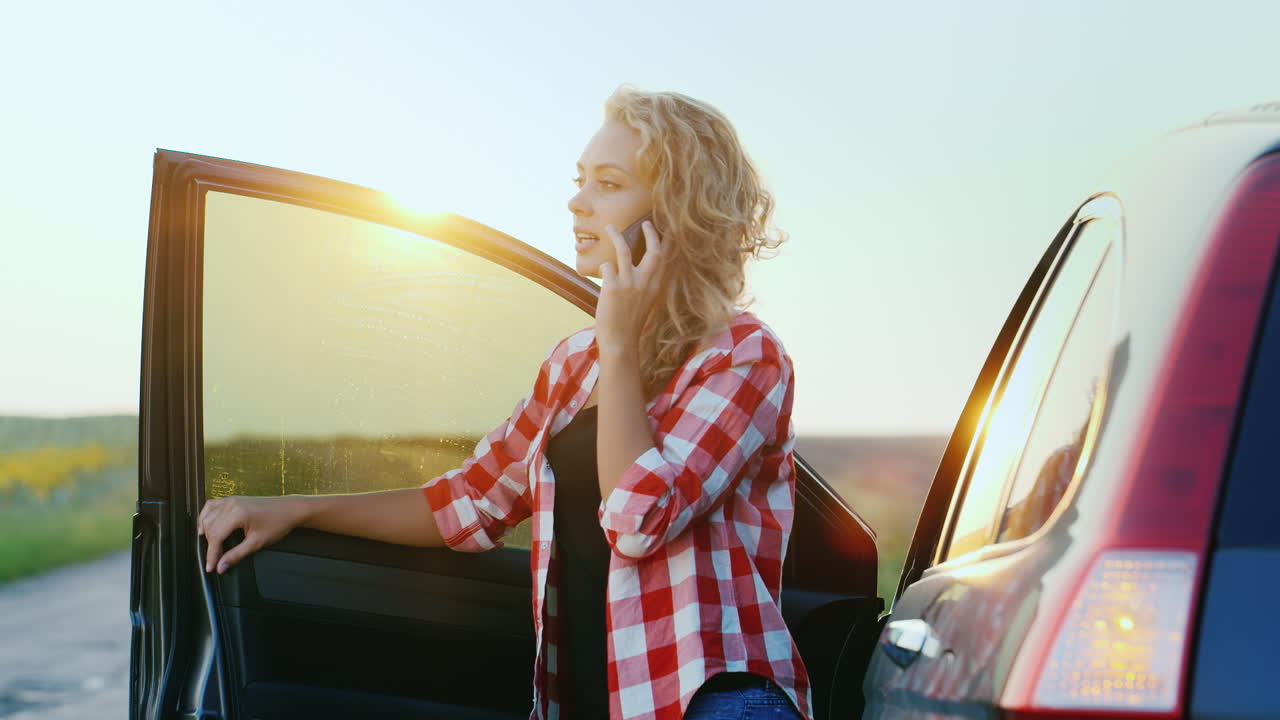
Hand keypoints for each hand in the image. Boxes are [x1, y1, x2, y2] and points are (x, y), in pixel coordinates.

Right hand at [197, 495, 304, 573]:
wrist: (290, 510)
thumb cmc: (278, 523)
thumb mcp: (257, 543)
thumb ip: (236, 555)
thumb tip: (221, 566)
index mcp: (237, 513)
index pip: (216, 537)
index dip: (211, 554)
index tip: (211, 567)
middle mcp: (231, 504)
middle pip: (210, 528)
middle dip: (210, 546)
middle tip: (215, 560)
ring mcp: (231, 499)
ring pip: (207, 516)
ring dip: (206, 532)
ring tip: (211, 547)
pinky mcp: (233, 499)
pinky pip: (211, 506)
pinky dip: (206, 517)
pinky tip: (206, 526)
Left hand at [597, 220, 663, 353]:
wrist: (620, 341)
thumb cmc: (630, 323)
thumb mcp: (646, 302)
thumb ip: (646, 284)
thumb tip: (643, 268)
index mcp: (656, 287)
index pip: (666, 259)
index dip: (669, 242)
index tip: (670, 229)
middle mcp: (646, 283)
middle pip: (653, 251)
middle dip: (651, 234)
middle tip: (646, 223)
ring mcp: (629, 284)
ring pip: (624, 251)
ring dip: (616, 236)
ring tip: (610, 227)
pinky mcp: (612, 287)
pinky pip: (606, 266)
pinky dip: (603, 266)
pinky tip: (601, 272)